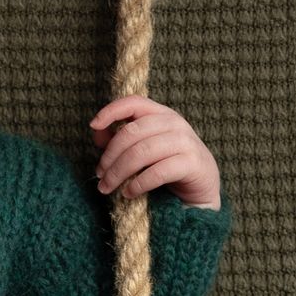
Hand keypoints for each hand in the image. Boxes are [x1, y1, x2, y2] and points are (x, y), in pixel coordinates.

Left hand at [89, 95, 220, 209]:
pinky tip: (128, 193)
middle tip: (99, 176)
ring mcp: (185, 142)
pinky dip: (138, 184)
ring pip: (142, 152)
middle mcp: (174, 123)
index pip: (133, 102)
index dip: (111, 111)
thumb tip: (97, 131)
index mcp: (161, 114)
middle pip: (132, 132)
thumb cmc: (167, 168)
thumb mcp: (142, 150)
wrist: (201, 190)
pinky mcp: (192, 163)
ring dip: (119, 172)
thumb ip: (119, 139)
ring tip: (108, 187)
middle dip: (110, 156)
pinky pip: (158, 172)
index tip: (93, 125)